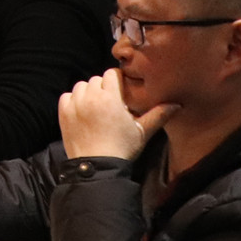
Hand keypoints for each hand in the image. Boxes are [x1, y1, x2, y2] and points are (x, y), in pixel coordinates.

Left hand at [58, 68, 177, 160]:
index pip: (112, 74)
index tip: (122, 91)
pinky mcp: (63, 113)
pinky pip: (66, 96)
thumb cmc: (122, 148)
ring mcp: (75, 104)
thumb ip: (159, 115)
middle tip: (111, 102)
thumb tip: (177, 105)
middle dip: (104, 88)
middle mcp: (91, 97)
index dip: (118, 81)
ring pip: (81, 86)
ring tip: (97, 106)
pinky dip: (73, 100)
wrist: (97, 167)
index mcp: (110, 98)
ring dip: (89, 93)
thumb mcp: (143, 132)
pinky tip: (83, 111)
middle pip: (97, 80)